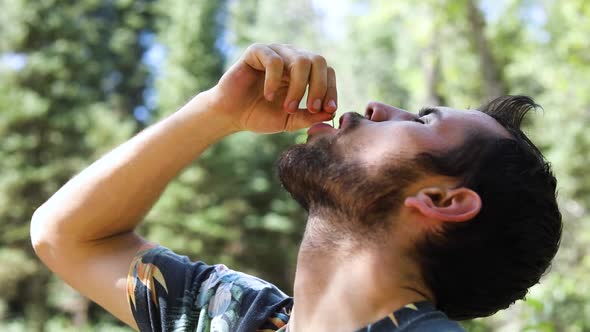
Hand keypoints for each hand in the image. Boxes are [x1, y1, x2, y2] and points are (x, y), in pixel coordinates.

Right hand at [206, 43, 336, 132]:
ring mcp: (275, 51)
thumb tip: (331, 112)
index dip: (330, 89)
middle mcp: (291, 56)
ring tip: (288, 107)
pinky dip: (274, 81)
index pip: (327, 71)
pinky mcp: (256, 51)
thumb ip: (309, 116)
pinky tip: (268, 96)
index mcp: (303, 71)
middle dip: (318, 87)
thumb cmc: (260, 115)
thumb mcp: (290, 120)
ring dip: (298, 87)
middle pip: (318, 61)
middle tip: (311, 108)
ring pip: (300, 60)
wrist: (231, 115)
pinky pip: (274, 60)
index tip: (329, 109)